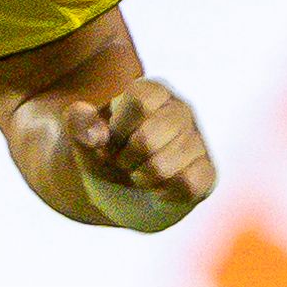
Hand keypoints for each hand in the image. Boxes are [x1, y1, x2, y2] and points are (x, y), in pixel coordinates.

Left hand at [65, 81, 214, 230]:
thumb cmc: (106, 159)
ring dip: (140, 179)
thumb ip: (79, 127)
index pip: (141, 99)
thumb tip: (84, 118)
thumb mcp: (85, 143)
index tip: (111, 140)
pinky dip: (163, 193)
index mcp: (153, 91)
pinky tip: (158, 188)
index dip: (118, 129)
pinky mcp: (208, 172)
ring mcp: (197, 141)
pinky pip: (187, 185)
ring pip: (163, 167)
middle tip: (123, 161)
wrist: (122, 194)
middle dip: (124, 160)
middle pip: (147, 139)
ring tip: (139, 174)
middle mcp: (180, 110)